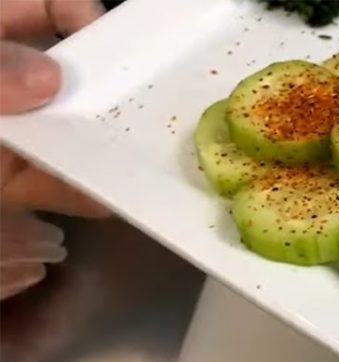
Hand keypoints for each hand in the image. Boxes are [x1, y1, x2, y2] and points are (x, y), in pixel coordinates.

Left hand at [1, 0, 107, 299]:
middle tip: (138, 105)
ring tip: (133, 156)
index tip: (107, 44)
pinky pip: (40, 179)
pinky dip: (74, 189)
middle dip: (96, 86)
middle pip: (52, 70)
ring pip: (52, 129)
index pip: (30, 8)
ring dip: (93, 142)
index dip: (72, 14)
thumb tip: (45, 74)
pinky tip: (104, 197)